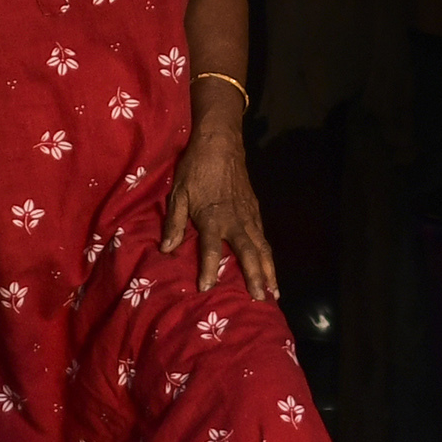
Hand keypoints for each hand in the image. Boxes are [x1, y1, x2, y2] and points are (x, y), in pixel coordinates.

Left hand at [161, 119, 280, 298]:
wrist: (220, 143)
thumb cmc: (195, 168)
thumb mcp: (178, 193)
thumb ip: (174, 222)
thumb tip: (167, 249)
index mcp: (212, 218)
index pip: (212, 250)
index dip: (209, 270)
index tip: (207, 288)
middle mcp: (234, 220)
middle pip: (248, 253)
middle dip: (255, 276)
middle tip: (260, 298)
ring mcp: (248, 215)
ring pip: (262, 247)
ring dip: (269, 270)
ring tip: (274, 292)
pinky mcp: (255, 209)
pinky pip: (264, 236)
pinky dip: (268, 254)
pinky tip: (271, 266)